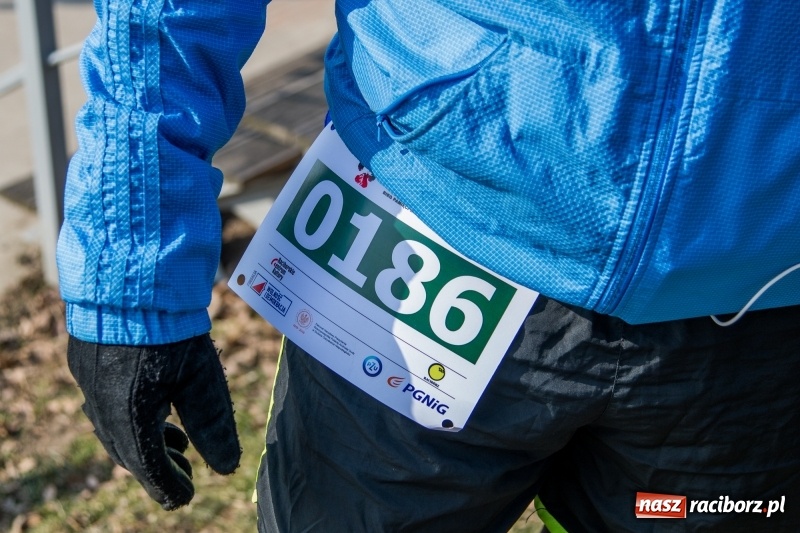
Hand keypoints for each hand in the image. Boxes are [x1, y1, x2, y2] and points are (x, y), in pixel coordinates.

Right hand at [67, 333, 240, 509]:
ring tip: (176, 441)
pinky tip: (152, 406)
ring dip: (144, 442)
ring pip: (115, 430)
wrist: (130, 279)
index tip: (188, 496)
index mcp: (129, 417)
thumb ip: (211, 424)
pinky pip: (104, 406)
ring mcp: (90, 384)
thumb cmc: (171, 328)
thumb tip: (227, 468)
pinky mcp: (86, 364)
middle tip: (184, 471)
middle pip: (128, 454)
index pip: (149, 468)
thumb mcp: (201, 378)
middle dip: (157, 467)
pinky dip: (130, 418)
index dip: (170, 486)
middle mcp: (102, 407)